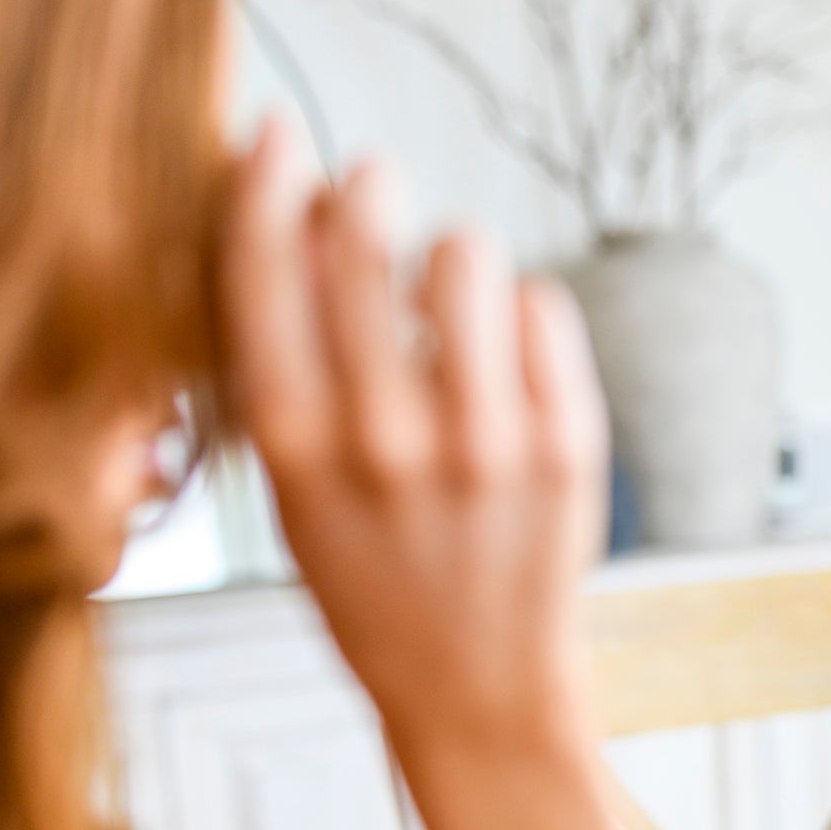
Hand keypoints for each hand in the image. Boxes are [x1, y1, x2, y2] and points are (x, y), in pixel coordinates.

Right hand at [220, 120, 609, 776]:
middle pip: (364, 237)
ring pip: (464, 253)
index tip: (279, 139)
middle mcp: (386, 441)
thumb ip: (289, 379)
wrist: (479, 690)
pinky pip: (543, 305)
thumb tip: (310, 222)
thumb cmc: (379, 587)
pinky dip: (523, 318)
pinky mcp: (567, 445)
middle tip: (375, 191)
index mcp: (298, 453)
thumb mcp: (297, 502)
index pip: (263, 274)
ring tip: (455, 309)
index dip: (266, 184)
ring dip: (452, 260)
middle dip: (366, 190)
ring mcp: (485, 442)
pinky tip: (511, 366)